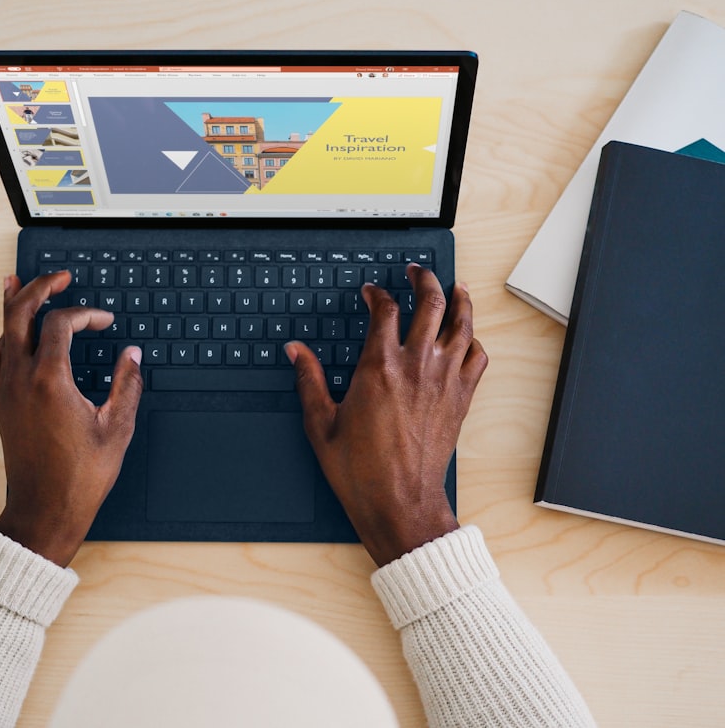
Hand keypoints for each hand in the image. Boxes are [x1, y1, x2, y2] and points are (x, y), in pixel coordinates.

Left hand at [0, 272, 142, 566]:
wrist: (44, 511)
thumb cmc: (80, 477)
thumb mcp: (116, 428)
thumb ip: (127, 385)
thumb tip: (132, 356)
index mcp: (50, 380)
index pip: (61, 324)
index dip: (85, 314)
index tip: (105, 322)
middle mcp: (21, 379)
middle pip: (20, 315)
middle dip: (39, 288)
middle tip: (59, 277)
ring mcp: (6, 391)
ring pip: (2, 333)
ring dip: (14, 306)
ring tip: (18, 284)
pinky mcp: (1, 404)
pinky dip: (6, 337)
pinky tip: (13, 334)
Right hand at [286, 265, 487, 565]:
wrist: (400, 503)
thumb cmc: (361, 470)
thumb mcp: (321, 423)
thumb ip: (309, 381)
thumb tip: (296, 351)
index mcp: (379, 367)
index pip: (385, 309)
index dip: (377, 293)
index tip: (371, 292)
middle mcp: (417, 366)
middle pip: (430, 303)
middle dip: (423, 279)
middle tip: (416, 272)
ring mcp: (444, 380)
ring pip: (462, 323)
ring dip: (458, 299)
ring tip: (454, 286)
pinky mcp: (461, 398)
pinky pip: (477, 356)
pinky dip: (474, 339)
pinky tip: (468, 336)